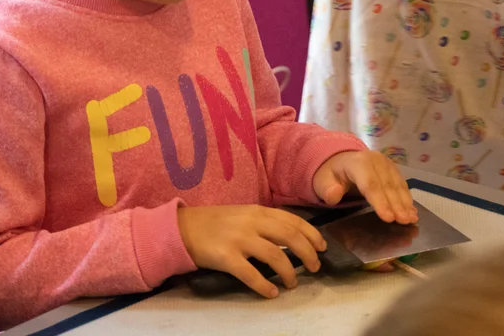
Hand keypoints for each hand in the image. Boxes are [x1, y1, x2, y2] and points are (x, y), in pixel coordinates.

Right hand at [178, 205, 326, 297]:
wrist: (182, 228)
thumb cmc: (214, 223)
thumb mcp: (242, 215)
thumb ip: (263, 222)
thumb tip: (291, 238)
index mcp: (257, 211)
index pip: (293, 220)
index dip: (311, 234)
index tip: (322, 247)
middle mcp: (251, 222)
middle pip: (290, 236)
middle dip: (307, 253)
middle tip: (314, 267)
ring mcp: (238, 239)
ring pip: (275, 255)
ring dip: (289, 271)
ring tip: (293, 283)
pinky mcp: (226, 257)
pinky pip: (250, 274)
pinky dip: (264, 285)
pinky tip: (271, 293)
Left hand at [313, 151, 417, 224]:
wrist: (339, 160)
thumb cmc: (331, 174)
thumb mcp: (322, 181)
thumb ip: (327, 189)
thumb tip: (334, 195)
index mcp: (358, 162)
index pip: (370, 184)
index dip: (380, 201)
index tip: (388, 218)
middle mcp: (375, 160)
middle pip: (387, 186)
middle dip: (397, 205)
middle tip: (404, 222)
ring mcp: (386, 164)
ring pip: (397, 185)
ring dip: (405, 203)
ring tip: (412, 219)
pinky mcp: (393, 169)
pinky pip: (402, 185)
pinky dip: (407, 199)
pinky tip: (412, 212)